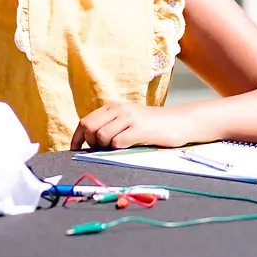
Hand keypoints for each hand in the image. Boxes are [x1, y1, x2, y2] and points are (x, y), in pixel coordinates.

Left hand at [70, 102, 192, 150]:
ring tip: (118, 148)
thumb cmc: (152, 126)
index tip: (75, 150)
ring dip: (105, 147)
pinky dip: (118, 149)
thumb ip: (111, 125)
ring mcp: (129, 118)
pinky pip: (118, 142)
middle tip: (102, 150)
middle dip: (91, 143)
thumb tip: (90, 142)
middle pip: (89, 127)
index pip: (85, 121)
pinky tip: (128, 147)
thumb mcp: (128, 120)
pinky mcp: (140, 129)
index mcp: (113, 107)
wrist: (180, 122)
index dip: (77, 138)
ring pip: (102, 136)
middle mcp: (119, 109)